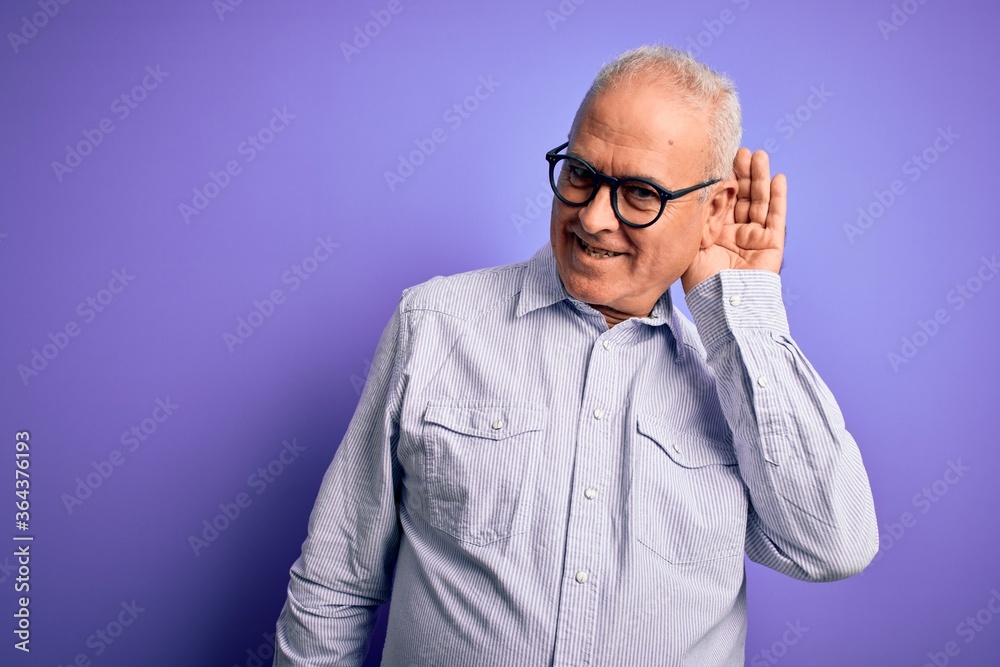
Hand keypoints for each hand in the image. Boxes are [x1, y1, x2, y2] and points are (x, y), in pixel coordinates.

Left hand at [681, 148, 786, 293]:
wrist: (723, 304)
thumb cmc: (703, 282)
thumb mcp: (690, 246)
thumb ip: (693, 223)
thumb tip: (686, 195)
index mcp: (716, 232)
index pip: (722, 199)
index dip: (724, 179)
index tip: (721, 157)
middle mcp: (736, 231)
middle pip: (742, 196)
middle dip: (742, 173)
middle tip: (741, 151)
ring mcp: (755, 236)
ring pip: (760, 200)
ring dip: (760, 178)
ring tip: (759, 156)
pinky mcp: (772, 243)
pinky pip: (776, 216)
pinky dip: (778, 197)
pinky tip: (778, 177)